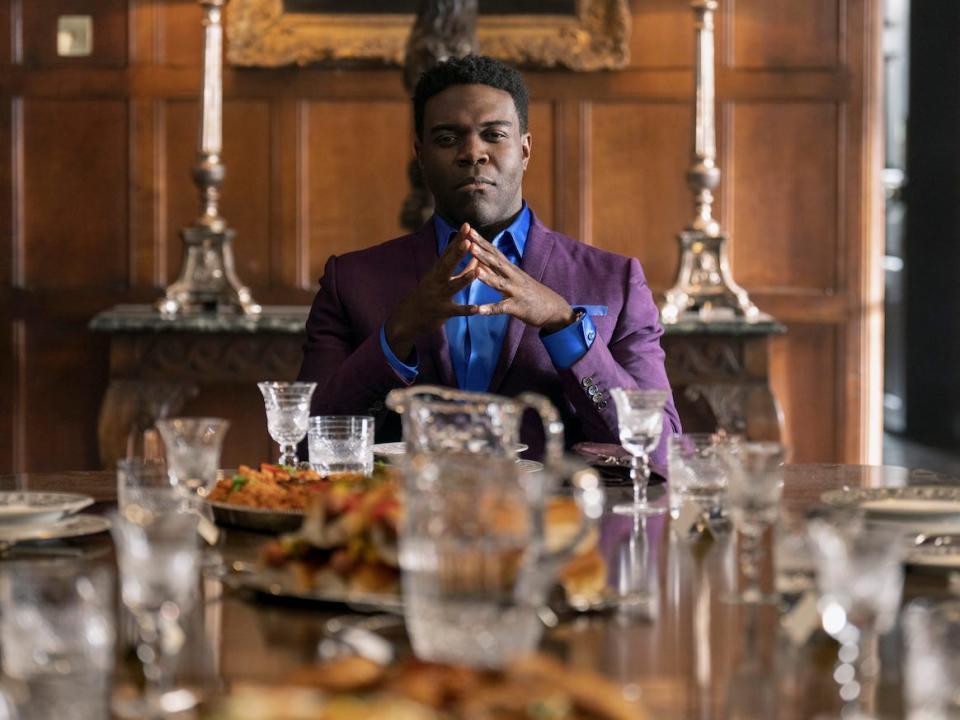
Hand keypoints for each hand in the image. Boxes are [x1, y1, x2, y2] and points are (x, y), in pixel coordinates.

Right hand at [384, 223, 477, 358]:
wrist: (406, 320)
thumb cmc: (426, 297)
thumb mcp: (440, 280)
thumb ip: (461, 271)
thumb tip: (477, 258)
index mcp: (436, 272)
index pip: (448, 252)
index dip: (457, 239)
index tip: (467, 225)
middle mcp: (436, 282)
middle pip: (448, 265)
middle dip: (458, 253)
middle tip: (469, 240)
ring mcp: (439, 297)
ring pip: (453, 286)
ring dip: (465, 278)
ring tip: (477, 271)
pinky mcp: (442, 312)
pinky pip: (456, 311)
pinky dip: (467, 310)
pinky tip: (478, 309)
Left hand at [465, 227, 576, 332]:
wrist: (554, 309)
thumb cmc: (531, 293)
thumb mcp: (516, 278)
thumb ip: (499, 269)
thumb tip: (481, 260)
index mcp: (511, 269)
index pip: (495, 252)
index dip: (482, 242)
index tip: (469, 230)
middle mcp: (514, 277)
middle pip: (496, 263)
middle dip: (482, 253)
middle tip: (469, 243)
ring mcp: (516, 292)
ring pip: (499, 283)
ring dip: (488, 277)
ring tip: (475, 272)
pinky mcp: (517, 308)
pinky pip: (501, 308)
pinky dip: (489, 309)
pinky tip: (478, 310)